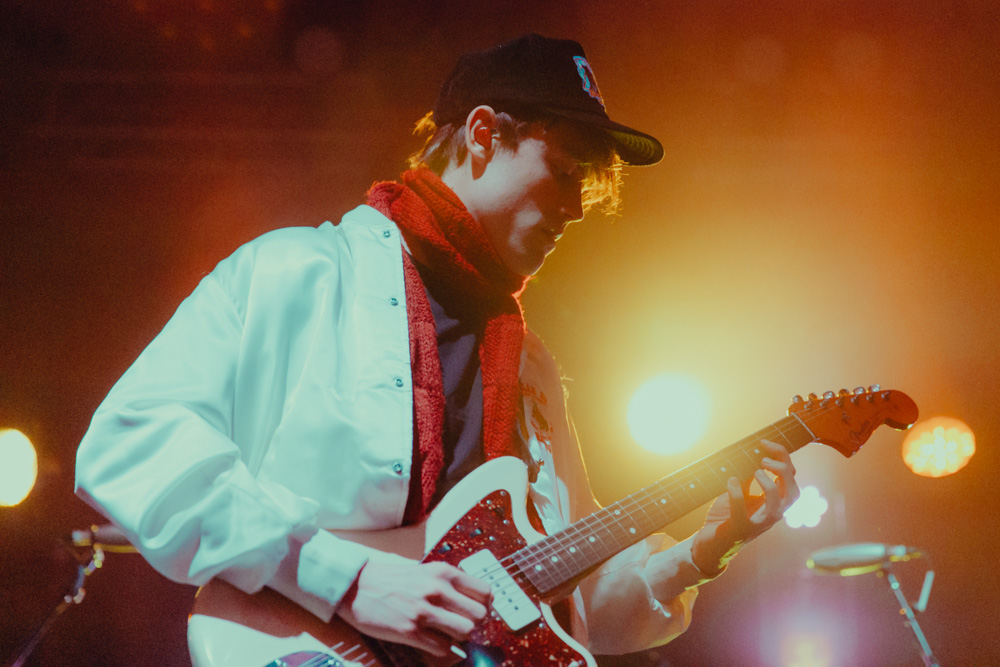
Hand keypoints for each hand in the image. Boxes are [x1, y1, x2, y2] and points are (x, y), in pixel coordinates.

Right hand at [335, 559, 491, 656]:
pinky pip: (443, 648)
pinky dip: (442, 648)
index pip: (485, 591)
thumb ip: (449, 583)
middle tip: (462, 624)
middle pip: (480, 615)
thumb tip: (475, 601)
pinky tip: (431, 641)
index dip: (485, 605)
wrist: (358, 587)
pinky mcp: (411, 631)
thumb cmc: (393, 580)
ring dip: (459, 637)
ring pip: (466, 632)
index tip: (477, 610)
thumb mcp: (426, 571)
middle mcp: (438, 590)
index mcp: (444, 572)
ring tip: (447, 633)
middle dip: (474, 623)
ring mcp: (425, 611)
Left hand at [691, 439, 799, 575]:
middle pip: (794, 492)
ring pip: (778, 507)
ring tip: (756, 471)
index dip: (782, 456)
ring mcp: (757, 524)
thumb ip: (748, 477)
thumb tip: (750, 454)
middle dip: (783, 471)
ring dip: (770, 485)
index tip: (765, 442)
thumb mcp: (740, 492)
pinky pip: (742, 514)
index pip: (791, 477)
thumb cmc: (727, 517)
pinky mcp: (739, 531)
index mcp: (774, 502)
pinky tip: (731, 481)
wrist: (710, 545)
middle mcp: (771, 514)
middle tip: (763, 460)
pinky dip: (737, 495)